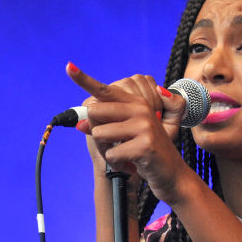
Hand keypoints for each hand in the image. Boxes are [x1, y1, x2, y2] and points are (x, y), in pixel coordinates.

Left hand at [67, 63, 192, 203]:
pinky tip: (131, 166)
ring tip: (124, 156)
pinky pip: (112, 154)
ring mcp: (144, 125)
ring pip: (99, 134)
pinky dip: (117, 165)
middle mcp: (140, 109)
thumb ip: (103, 126)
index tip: (69, 67)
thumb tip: (81, 124)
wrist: (172, 175)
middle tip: (114, 146)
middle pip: (95, 112)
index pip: (105, 90)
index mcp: (135, 103)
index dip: (84, 79)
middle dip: (97, 135)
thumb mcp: (124, 136)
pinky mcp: (145, 144)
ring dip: (106, 151)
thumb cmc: (145, 153)